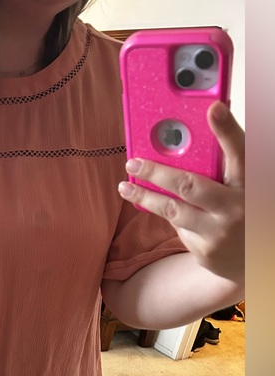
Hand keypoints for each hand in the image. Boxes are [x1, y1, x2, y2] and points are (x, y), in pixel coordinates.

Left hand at [117, 100, 244, 285]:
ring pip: (172, 210)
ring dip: (145, 196)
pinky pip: (178, 228)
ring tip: (125, 187)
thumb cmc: (246, 210)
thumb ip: (224, 167)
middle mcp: (235, 207)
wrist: (259, 259)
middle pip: (188, 185)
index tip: (212, 108)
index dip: (226, 130)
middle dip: (156, 172)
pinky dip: (170, 216)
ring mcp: (219, 232)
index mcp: (250, 184)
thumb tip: (192, 140)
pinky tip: (163, 210)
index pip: (239, 152)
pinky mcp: (206, 251)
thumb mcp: (244, 186)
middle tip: (133, 162)